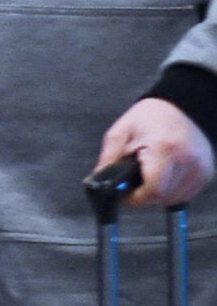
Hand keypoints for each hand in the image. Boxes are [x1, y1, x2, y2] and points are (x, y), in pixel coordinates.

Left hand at [96, 98, 214, 207]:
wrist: (182, 106)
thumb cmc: (152, 116)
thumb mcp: (122, 131)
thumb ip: (109, 157)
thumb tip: (100, 180)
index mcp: (165, 149)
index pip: (152, 191)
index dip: (133, 198)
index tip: (122, 196)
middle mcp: (187, 161)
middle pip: (162, 197)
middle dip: (142, 196)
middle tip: (131, 183)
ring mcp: (200, 168)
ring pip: (173, 199)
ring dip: (156, 194)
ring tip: (147, 175)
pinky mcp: (205, 173)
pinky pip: (184, 194)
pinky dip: (170, 191)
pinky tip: (161, 176)